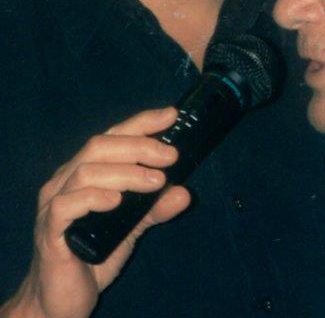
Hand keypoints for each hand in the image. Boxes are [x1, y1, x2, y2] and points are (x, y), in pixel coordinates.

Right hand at [0, 107, 190, 317]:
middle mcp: (66, 179)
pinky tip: (116, 201)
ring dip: (126, 172)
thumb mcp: (132, 227)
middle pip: (100, 145)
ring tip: (155, 181)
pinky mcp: (49, 230)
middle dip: (140, 146)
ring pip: (87, 171)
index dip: (142, 122)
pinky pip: (67, 205)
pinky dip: (94, 197)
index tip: (171, 115)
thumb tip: (185, 192)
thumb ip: (155, 209)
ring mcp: (54, 202)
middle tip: (171, 156)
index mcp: (86, 170)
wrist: (60, 300)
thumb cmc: (93, 256)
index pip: (114, 135)